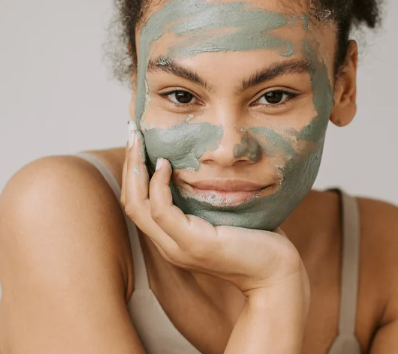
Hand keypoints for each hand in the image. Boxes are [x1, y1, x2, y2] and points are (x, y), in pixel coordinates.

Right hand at [120, 127, 308, 296]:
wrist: (276, 272)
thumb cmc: (254, 238)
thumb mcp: (221, 213)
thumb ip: (203, 197)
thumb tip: (198, 163)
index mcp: (173, 237)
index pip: (139, 204)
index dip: (132, 172)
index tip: (137, 142)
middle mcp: (168, 244)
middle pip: (132, 202)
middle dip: (129, 164)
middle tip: (132, 133)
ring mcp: (178, 246)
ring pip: (138, 205)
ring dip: (135, 169)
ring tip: (139, 141)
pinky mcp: (194, 243)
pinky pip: (162, 210)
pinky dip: (158, 184)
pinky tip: (166, 163)